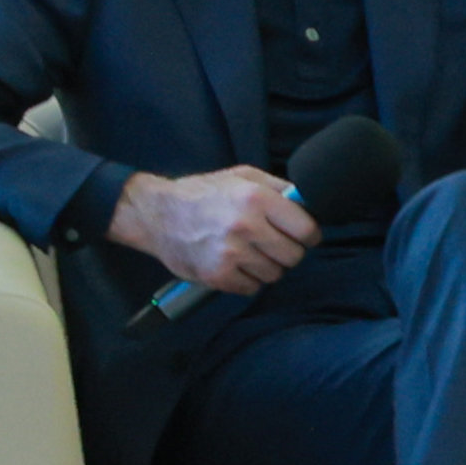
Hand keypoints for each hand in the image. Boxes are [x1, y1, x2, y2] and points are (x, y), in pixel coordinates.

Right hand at [111, 162, 317, 297]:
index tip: (303, 236)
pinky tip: (236, 264)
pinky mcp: (217, 275)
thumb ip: (278, 187)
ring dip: (267, 266)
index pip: (306, 230)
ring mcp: (230, 253)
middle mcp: (245, 225)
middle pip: (294, 256)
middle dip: (288, 252)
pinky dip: (248, 280)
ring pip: (275, 274)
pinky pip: (253, 288)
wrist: (156, 214)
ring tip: (249, 252)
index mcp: (256, 198)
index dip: (309, 235)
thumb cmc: (203, 193)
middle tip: (272, 244)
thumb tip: (308, 202)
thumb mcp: (242, 176)